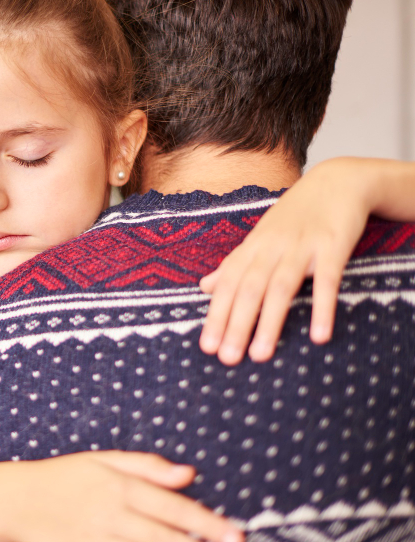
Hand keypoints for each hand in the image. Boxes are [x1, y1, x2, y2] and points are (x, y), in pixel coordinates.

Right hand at [5, 451, 242, 541]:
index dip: (204, 522)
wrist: (17, 498)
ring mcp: (93, 541)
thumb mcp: (104, 460)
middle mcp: (109, 514)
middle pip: (162, 539)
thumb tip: (188, 474)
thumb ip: (148, 466)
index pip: (170, 506)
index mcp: (118, 486)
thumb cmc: (66, 477)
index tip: (234, 536)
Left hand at [198, 158, 373, 363]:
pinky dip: (322, 307)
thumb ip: (234, 265)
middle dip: (236, 325)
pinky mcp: (332, 247)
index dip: (216, 315)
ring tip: (260, 356)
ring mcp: (302, 247)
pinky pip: (327, 281)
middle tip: (227, 359)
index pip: (227, 285)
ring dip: (269, 323)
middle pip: (248, 289)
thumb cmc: (293, 217)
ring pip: (279, 287)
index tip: (207, 347)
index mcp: (252, 248)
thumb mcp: (259, 238)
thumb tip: (204, 287)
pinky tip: (319, 336)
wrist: (336, 182)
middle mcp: (271, 248)